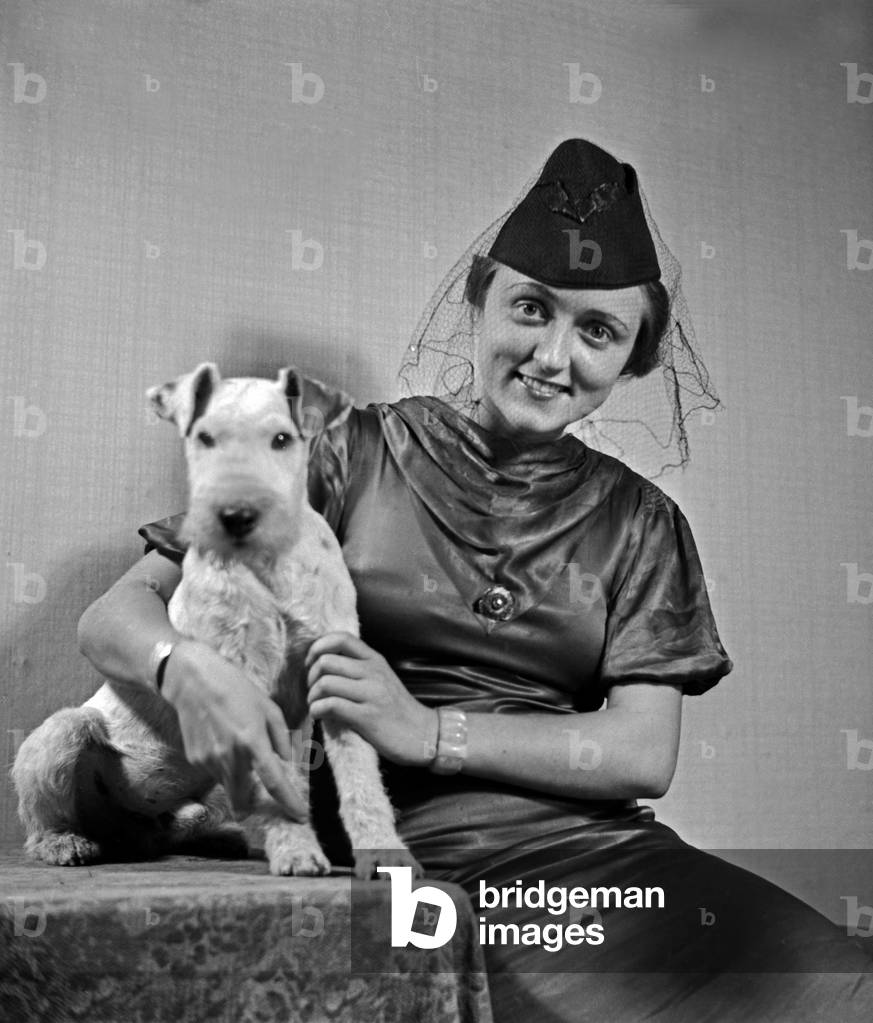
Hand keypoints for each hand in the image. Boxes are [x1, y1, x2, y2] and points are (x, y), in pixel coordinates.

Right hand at [161, 639, 308, 820]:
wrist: (193, 681)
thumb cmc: (236, 689)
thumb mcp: (268, 707)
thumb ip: (281, 738)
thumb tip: (286, 762)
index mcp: (252, 741)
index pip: (274, 782)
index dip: (289, 803)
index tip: (300, 817)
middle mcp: (229, 756)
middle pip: (244, 799)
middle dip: (254, 804)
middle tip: (263, 797)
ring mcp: (209, 760)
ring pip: (229, 785)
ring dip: (238, 779)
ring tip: (237, 745)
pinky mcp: (195, 759)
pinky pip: (215, 772)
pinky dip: (224, 766)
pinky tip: (222, 740)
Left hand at [304, 632, 438, 766]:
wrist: (423, 735)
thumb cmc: (396, 709)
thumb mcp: (381, 679)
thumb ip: (358, 668)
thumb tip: (321, 664)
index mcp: (375, 660)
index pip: (341, 638)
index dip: (318, 647)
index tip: (311, 664)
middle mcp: (373, 672)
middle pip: (326, 661)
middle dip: (310, 677)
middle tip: (312, 691)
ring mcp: (371, 694)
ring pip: (325, 682)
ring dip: (312, 697)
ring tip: (316, 706)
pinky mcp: (367, 717)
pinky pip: (331, 705)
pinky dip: (317, 710)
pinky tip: (321, 716)